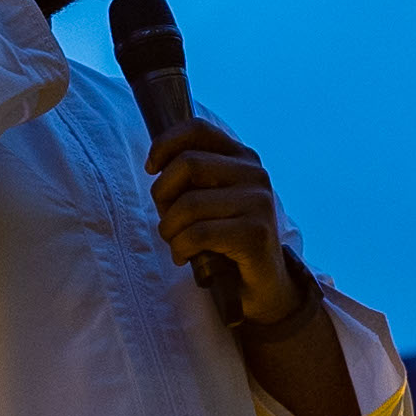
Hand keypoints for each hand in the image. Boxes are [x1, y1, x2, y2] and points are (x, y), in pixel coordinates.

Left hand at [144, 110, 300, 329]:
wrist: (263, 285)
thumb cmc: (226, 240)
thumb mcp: (210, 199)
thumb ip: (192, 177)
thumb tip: (155, 164)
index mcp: (242, 158)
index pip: (197, 130)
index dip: (165, 144)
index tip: (152, 169)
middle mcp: (254, 173)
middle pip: (187, 164)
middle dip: (163, 194)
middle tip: (166, 220)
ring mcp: (258, 202)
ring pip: (188, 203)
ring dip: (169, 229)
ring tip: (176, 244)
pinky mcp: (255, 233)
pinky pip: (198, 233)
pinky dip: (180, 248)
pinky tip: (184, 257)